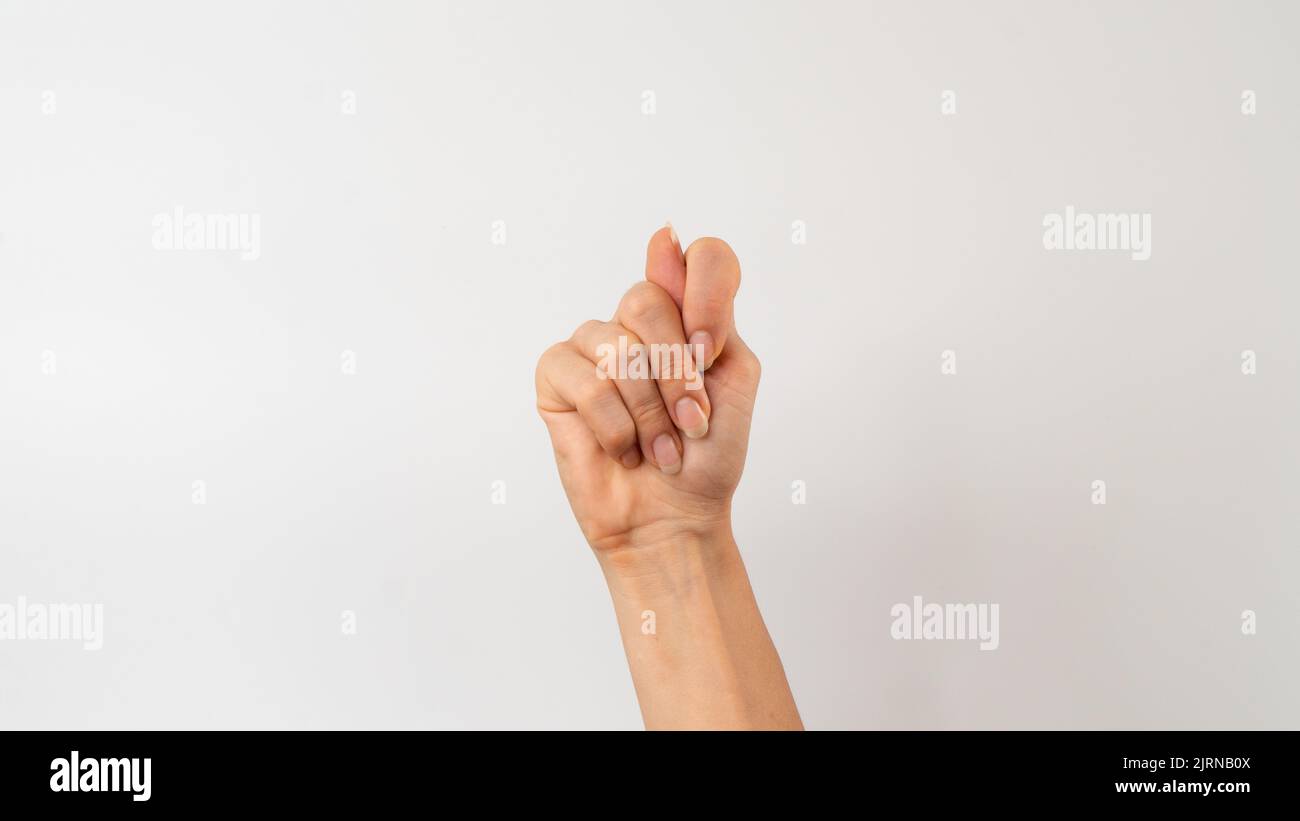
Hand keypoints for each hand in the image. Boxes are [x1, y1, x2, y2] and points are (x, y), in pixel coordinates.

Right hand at [535, 226, 759, 551]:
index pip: (702, 258)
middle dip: (676, 376)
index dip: (708, 291)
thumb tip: (664, 238)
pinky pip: (582, 379)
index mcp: (688, 316)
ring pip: (615, 347)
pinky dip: (613, 426)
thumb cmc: (707, 458)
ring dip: (648, 413)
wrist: (674, 520)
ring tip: (659, 451)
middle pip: (647, 300)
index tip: (711, 353)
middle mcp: (636, 322)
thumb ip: (709, 314)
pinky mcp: (556, 379)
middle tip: (689, 424)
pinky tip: (623, 450)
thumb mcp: (731, 384)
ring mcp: (592, 347)